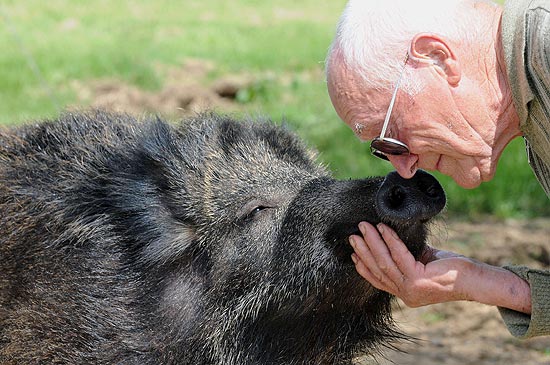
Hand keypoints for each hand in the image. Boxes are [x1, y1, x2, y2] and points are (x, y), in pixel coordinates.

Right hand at [349, 222, 531, 312]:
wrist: (473, 280)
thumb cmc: (451, 269)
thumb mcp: (423, 263)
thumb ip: (407, 257)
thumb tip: (391, 238)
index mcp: (405, 293)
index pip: (378, 280)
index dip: (364, 267)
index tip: (353, 254)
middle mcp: (405, 294)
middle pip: (378, 270)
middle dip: (363, 252)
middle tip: (353, 236)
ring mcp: (411, 288)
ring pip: (384, 263)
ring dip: (372, 243)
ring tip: (364, 228)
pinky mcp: (418, 279)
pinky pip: (399, 256)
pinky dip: (390, 240)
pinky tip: (384, 229)